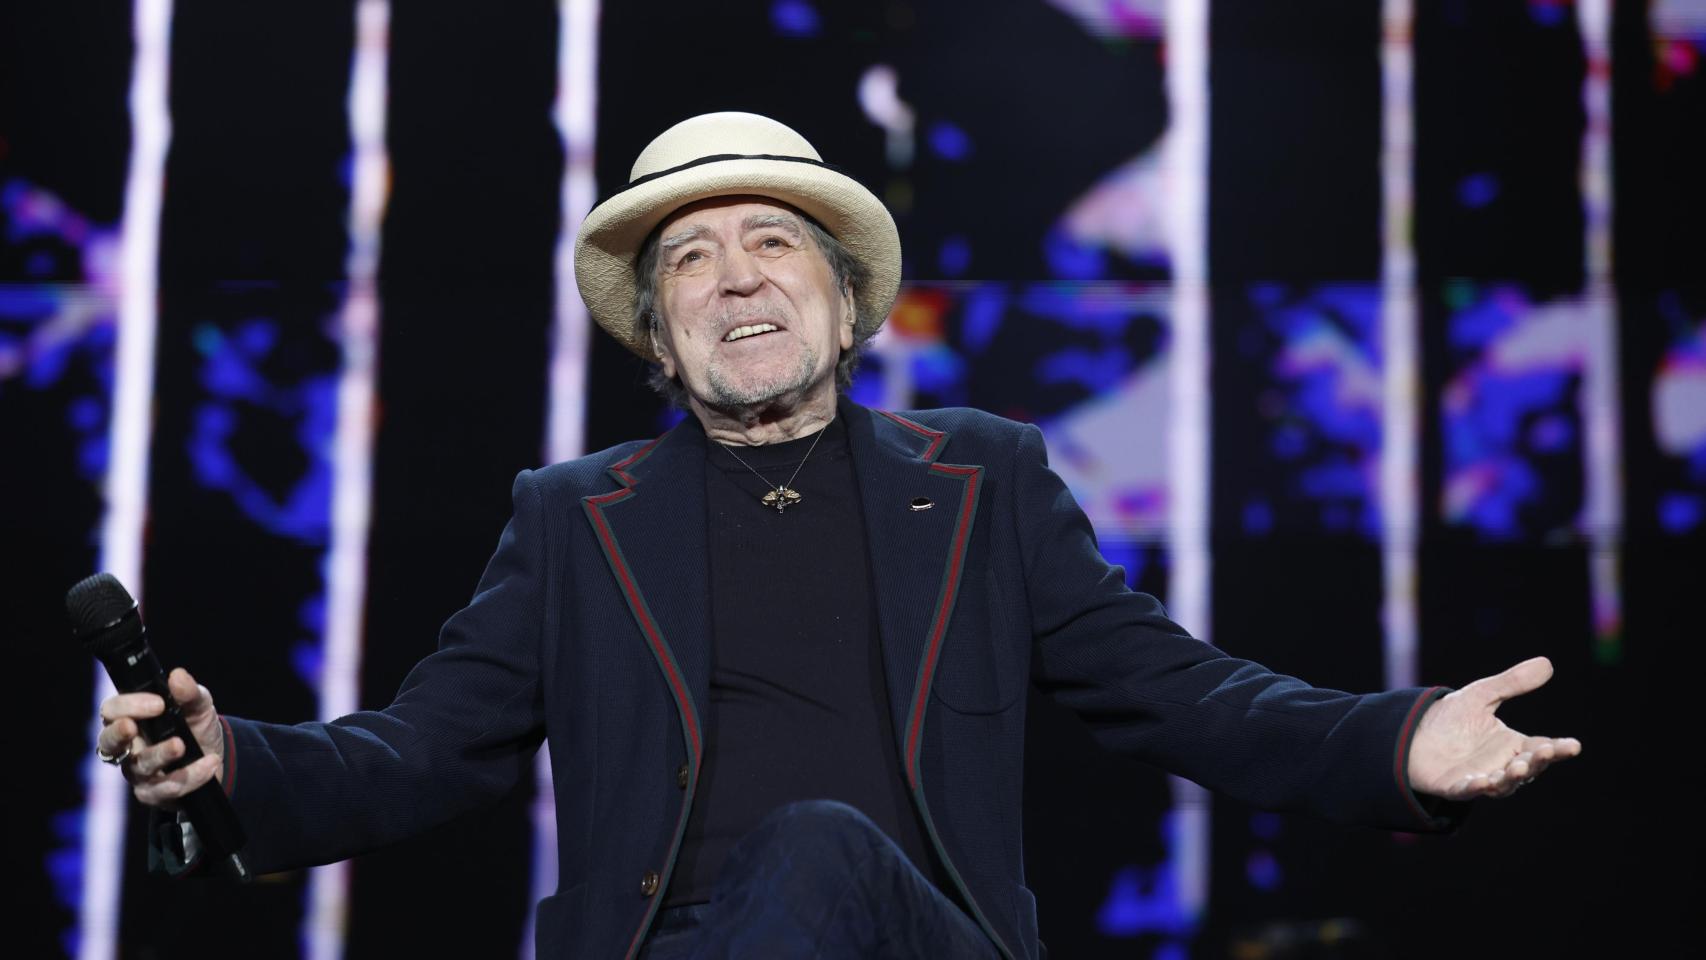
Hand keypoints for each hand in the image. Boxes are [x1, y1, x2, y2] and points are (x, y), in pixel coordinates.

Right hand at [96, 667, 224, 807]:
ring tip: (182, 745)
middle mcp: (127, 746)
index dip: (128, 706)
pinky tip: (209, 764)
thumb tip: (178, 676)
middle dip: (117, 734)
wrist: (215, 757)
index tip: (157, 703)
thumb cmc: (196, 727)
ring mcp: (137, 772)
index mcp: (131, 719)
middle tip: (132, 727)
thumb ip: (189, 693)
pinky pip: (164, 789)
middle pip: (107, 742)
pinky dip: (189, 776)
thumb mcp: (198, 706)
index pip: (112, 710)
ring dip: (160, 755)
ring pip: (139, 766)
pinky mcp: (153, 793)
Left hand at [1406, 656, 1581, 799]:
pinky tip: (1482, 781)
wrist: (1413, 733)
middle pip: (1528, 768)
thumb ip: (1511, 683)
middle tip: (1544, 751)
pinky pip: (1468, 791)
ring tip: (1519, 767)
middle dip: (1538, 761)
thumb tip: (1547, 663)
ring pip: (1503, 784)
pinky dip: (1477, 787)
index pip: (1542, 748)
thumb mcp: (1481, 695)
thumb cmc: (1452, 718)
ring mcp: (1480, 778)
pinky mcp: (1455, 787)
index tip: (1574, 745)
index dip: (1559, 749)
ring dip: (1512, 778)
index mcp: (1513, 745)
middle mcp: (1501, 765)